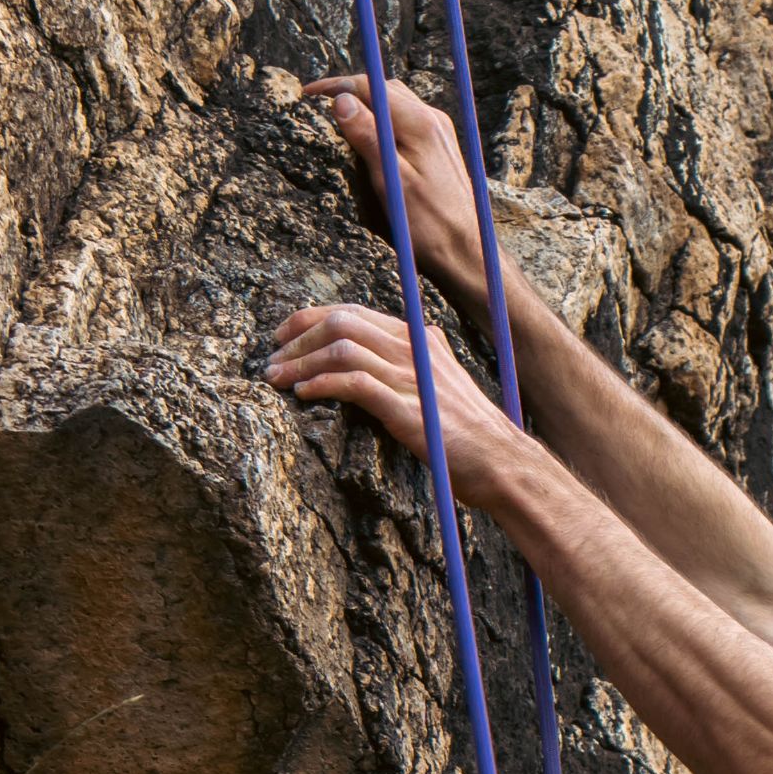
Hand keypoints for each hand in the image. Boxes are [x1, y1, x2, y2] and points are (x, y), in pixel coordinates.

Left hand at [267, 301, 524, 510]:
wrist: (500, 460)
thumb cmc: (467, 435)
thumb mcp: (437, 389)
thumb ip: (406, 372)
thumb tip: (363, 374)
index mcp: (419, 338)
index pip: (353, 312)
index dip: (311, 319)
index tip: (283, 336)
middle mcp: (413, 347)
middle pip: (341, 322)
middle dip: (297, 337)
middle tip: (272, 360)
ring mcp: (409, 374)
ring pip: (340, 347)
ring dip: (300, 362)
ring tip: (278, 380)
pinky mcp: (405, 405)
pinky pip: (352, 381)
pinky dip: (320, 383)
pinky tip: (303, 395)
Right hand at [298, 70, 490, 314]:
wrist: (465, 250)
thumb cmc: (430, 225)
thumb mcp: (391, 181)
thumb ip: (368, 137)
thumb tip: (341, 101)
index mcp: (420, 124)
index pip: (371, 87)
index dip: (336, 86)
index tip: (308, 94)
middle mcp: (433, 120)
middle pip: (384, 89)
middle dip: (349, 89)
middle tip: (317, 100)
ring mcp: (439, 131)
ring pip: (396, 101)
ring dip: (367, 101)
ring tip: (338, 111)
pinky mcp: (439, 146)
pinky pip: (406, 117)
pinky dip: (382, 116)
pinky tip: (370, 130)